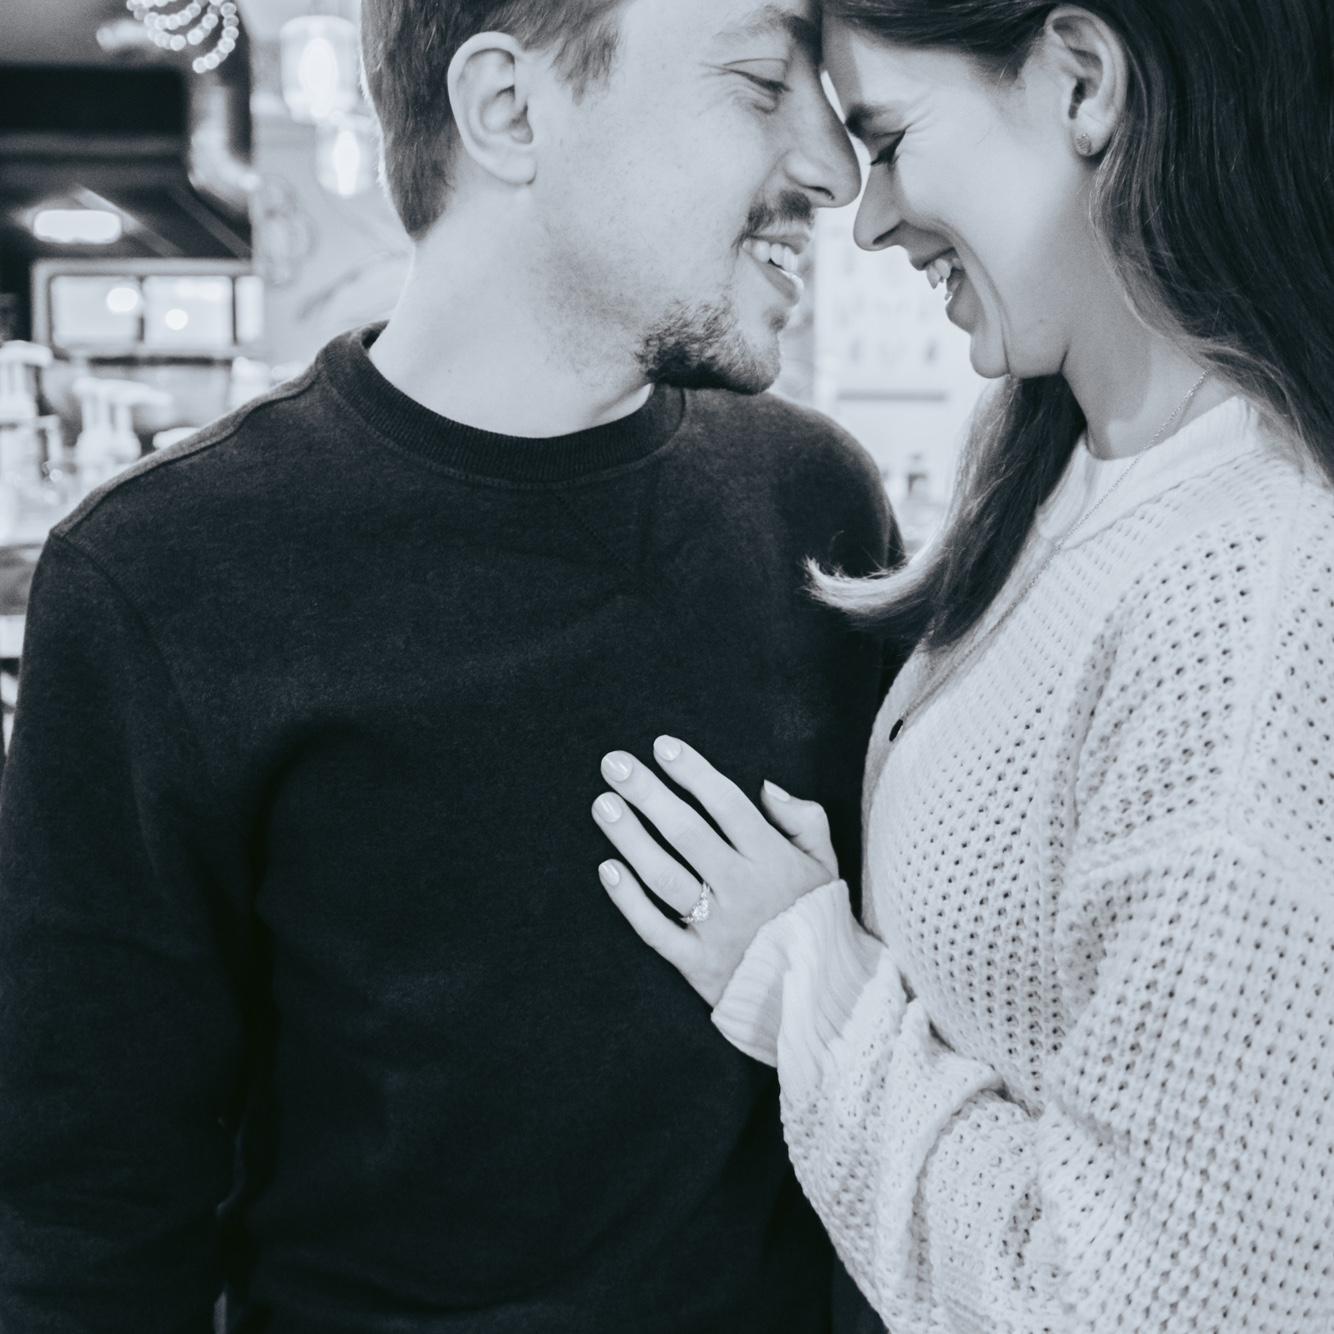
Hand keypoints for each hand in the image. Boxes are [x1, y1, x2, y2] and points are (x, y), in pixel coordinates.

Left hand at [592, 736, 839, 1005]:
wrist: (823, 995)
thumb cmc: (816, 916)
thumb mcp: (826, 863)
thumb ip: (804, 819)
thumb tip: (766, 785)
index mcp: (772, 859)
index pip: (727, 805)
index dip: (694, 772)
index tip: (662, 746)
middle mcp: (742, 889)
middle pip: (687, 834)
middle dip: (649, 794)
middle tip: (614, 764)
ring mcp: (717, 928)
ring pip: (665, 877)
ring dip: (630, 839)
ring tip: (603, 804)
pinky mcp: (698, 964)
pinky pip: (655, 929)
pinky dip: (628, 901)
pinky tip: (606, 868)